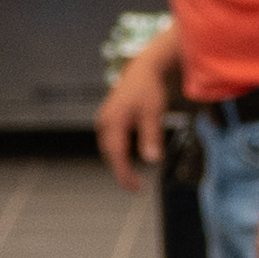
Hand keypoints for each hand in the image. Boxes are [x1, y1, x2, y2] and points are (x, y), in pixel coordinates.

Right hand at [97, 46, 170, 187]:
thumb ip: (151, 136)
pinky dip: (119, 152)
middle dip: (122, 172)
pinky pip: (111, 141)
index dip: (124, 174)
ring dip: (119, 163)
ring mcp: (104, 120)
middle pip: (110, 154)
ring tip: (134, 176)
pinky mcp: (108, 119)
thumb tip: (152, 159)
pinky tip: (128, 158)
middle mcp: (105, 122)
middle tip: (137, 185)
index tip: (136, 187)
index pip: (116, 155)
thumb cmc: (149, 89)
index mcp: (114, 121)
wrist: (143, 70)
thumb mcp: (154, 113)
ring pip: (109, 149)